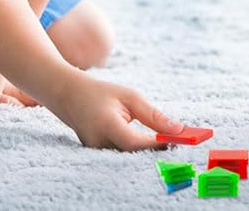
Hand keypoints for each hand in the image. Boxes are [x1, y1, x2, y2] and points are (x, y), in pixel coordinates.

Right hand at [57, 77, 183, 150]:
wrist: (68, 96)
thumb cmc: (101, 93)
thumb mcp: (130, 97)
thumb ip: (152, 115)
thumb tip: (177, 129)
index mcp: (106, 125)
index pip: (134, 142)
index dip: (156, 144)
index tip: (177, 140)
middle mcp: (98, 142)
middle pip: (133, 153)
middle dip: (156, 149)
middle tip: (179, 142)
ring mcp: (94, 150)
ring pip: (128, 155)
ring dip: (147, 149)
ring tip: (167, 139)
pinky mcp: (96, 153)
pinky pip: (120, 153)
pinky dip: (136, 149)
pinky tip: (150, 142)